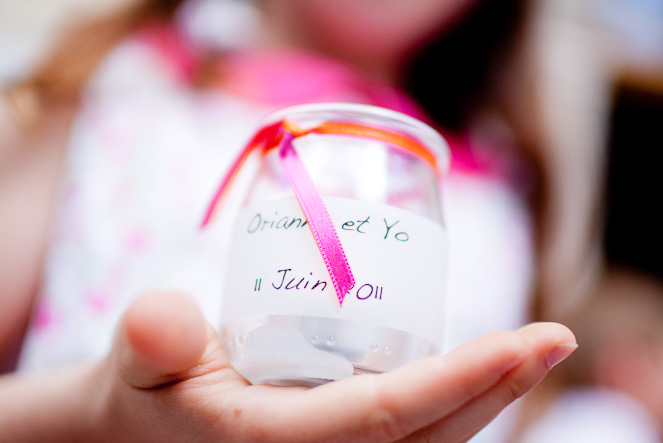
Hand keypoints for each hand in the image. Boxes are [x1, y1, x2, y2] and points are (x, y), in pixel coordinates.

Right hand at [96, 292, 575, 441]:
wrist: (150, 427)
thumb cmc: (153, 389)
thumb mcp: (141, 363)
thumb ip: (149, 340)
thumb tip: (158, 320)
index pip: (386, 419)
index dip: (459, 382)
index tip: (525, 344)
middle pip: (432, 436)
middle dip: (498, 389)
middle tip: (552, 339)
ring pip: (432, 441)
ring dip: (488, 398)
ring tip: (531, 351)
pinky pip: (413, 436)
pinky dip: (454, 405)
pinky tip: (479, 372)